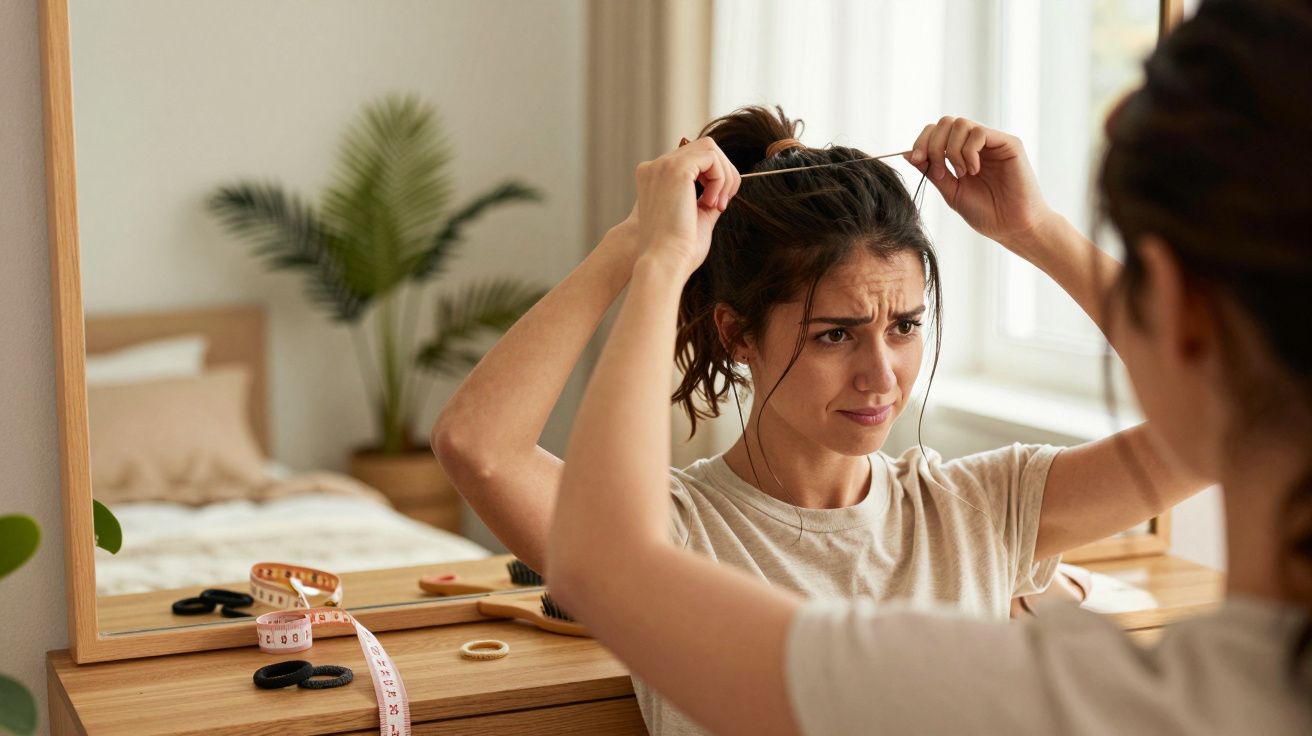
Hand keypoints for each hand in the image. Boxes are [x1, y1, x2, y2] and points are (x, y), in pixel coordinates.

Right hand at [633, 136, 739, 274]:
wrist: (665, 261)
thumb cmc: (678, 249)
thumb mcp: (695, 216)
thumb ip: (706, 197)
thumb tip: (725, 186)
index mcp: (654, 178)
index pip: (692, 160)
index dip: (712, 177)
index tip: (716, 205)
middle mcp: (654, 167)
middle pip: (703, 148)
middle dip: (722, 172)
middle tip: (722, 203)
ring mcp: (663, 165)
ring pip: (710, 149)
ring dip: (724, 175)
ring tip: (717, 204)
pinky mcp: (676, 169)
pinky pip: (712, 158)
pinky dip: (721, 178)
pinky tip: (712, 202)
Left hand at [905, 117, 1056, 253]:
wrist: (1011, 227)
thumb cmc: (985, 213)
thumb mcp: (950, 191)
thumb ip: (932, 171)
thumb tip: (908, 154)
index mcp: (961, 153)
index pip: (936, 131)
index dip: (922, 141)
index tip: (917, 160)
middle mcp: (977, 144)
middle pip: (945, 122)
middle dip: (933, 144)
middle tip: (938, 169)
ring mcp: (993, 142)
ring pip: (961, 124)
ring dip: (952, 150)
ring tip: (961, 174)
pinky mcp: (1009, 143)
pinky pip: (979, 133)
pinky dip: (969, 152)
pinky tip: (973, 171)